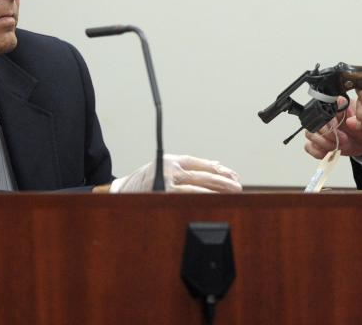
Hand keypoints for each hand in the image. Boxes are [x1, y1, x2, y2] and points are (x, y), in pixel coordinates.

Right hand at [110, 154, 242, 192]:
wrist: (122, 191)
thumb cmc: (146, 181)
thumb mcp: (165, 167)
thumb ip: (187, 167)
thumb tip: (215, 166)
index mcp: (173, 160)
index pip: (201, 163)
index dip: (219, 169)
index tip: (232, 175)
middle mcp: (171, 168)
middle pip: (204, 174)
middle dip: (223, 180)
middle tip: (238, 186)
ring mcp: (168, 181)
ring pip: (199, 186)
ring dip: (217, 190)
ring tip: (232, 193)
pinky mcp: (164, 194)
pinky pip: (188, 197)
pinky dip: (203, 198)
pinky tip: (214, 201)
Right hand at [304, 97, 361, 158]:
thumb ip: (355, 117)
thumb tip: (345, 110)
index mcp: (335, 108)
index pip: (323, 110)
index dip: (330, 122)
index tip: (338, 129)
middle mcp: (325, 118)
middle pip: (314, 124)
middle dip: (328, 135)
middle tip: (342, 140)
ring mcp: (321, 130)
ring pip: (310, 134)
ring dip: (323, 143)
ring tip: (336, 146)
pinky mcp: (319, 143)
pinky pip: (309, 147)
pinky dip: (317, 152)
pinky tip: (329, 152)